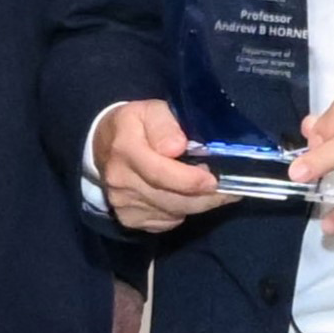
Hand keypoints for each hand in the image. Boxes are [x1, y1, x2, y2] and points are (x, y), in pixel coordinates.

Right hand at [95, 100, 227, 231]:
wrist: (105, 146)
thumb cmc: (137, 125)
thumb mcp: (151, 110)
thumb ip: (165, 125)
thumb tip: (177, 147)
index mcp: (125, 149)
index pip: (160, 173)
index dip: (190, 180)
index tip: (214, 180)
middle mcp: (120, 180)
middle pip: (171, 199)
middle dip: (205, 197)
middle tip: (228, 189)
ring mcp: (122, 203)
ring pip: (172, 213)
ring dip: (199, 205)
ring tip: (216, 193)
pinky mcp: (128, 219)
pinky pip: (165, 222)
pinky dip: (182, 212)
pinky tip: (189, 198)